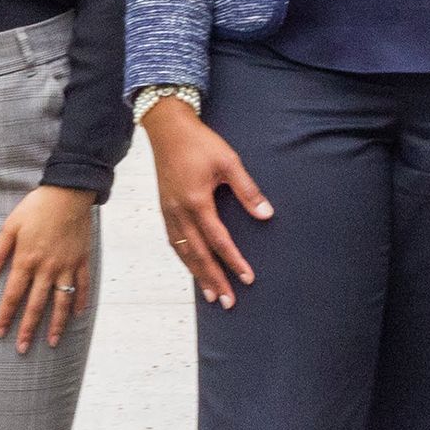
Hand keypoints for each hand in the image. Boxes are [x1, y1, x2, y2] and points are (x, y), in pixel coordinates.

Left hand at [0, 184, 96, 350]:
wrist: (68, 193)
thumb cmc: (37, 207)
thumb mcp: (10, 225)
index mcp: (27, 260)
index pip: (13, 295)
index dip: (6, 316)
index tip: (0, 333)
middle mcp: (47, 269)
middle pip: (36, 305)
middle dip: (28, 329)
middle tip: (22, 349)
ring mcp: (67, 267)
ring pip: (61, 302)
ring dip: (56, 324)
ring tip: (51, 342)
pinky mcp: (82, 261)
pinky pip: (82, 286)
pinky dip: (80, 302)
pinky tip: (77, 315)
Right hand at [145, 100, 271, 308]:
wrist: (167, 128)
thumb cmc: (199, 143)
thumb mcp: (228, 161)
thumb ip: (247, 190)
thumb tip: (265, 214)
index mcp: (196, 201)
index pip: (218, 240)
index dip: (234, 261)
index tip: (247, 278)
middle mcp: (179, 212)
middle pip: (198, 254)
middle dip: (213, 279)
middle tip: (227, 301)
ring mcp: (169, 212)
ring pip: (183, 252)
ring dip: (197, 274)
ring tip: (210, 294)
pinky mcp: (164, 209)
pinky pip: (173, 241)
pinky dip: (184, 259)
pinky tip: (192, 267)